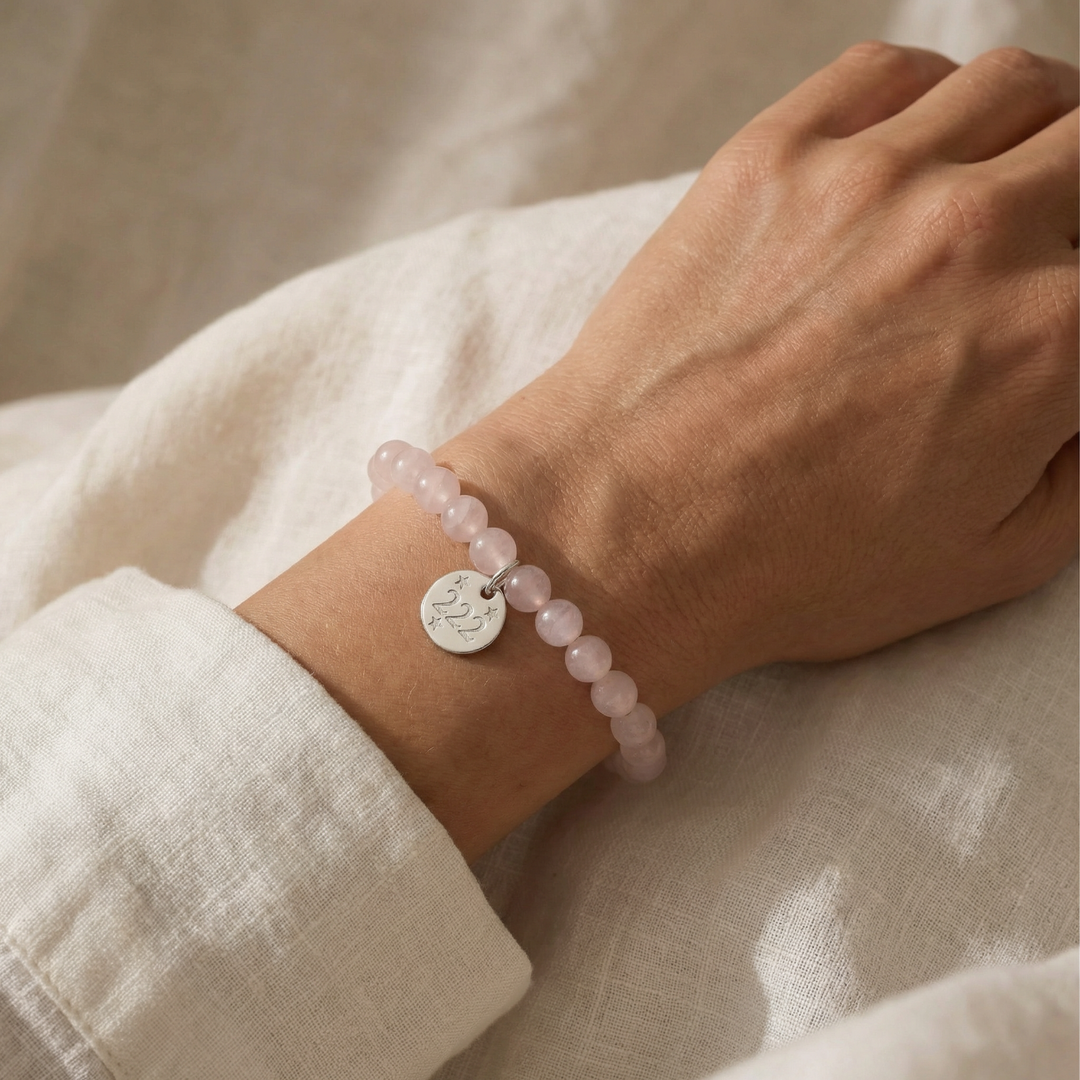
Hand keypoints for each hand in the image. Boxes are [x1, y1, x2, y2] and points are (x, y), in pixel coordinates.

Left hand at [445, 42, 1078, 705]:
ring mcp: (865, 181)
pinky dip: (925, 97)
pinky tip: (912, 148)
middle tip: (1059, 237)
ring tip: (1008, 176)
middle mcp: (975, 234)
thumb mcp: (990, 561)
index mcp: (1054, 338)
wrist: (623, 530)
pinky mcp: (769, 160)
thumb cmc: (789, 567)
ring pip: (1010, 88)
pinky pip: (885, 73)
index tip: (1070, 300)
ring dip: (1035, 128)